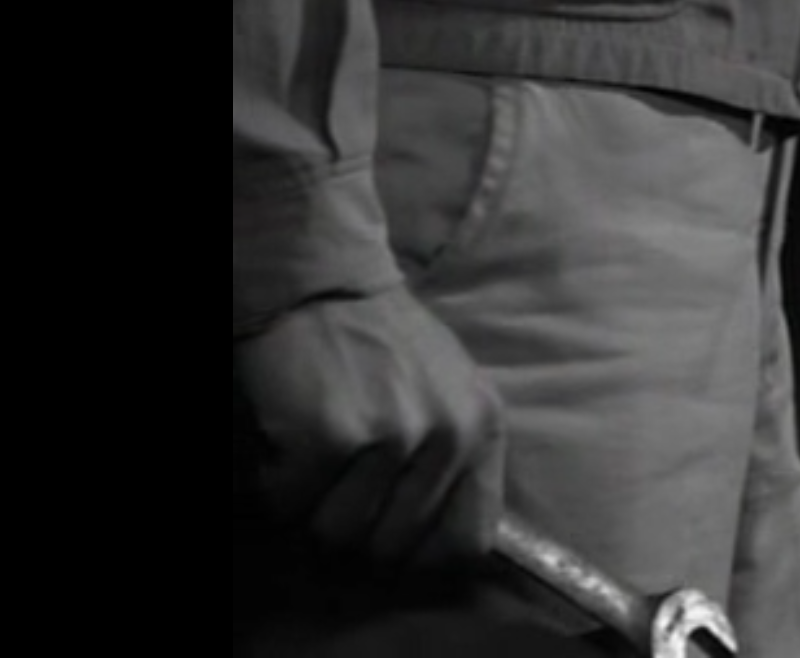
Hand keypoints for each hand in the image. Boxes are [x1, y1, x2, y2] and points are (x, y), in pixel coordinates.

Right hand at [234, 290, 507, 574]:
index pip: (469, 541)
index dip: (422, 557)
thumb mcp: (451, 393)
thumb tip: (443, 550)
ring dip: (311, 506)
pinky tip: (289, 438)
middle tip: (337, 483)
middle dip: (354, 526)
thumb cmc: (382, 343)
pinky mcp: (330, 435)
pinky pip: (291, 504)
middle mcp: (448, 435)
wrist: (321, 281)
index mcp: (484, 428)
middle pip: (392, 546)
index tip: (390, 544)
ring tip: (316, 455)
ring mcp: (392, 435)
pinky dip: (277, 482)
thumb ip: (456, 460)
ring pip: (338, 532)